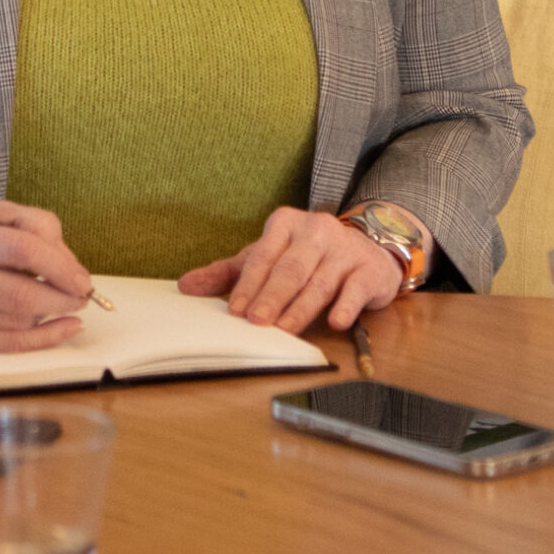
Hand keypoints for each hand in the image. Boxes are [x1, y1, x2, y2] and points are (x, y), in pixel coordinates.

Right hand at [0, 199, 91, 351]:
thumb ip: (36, 225)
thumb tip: (70, 266)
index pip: (21, 251)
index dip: (60, 267)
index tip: (82, 279)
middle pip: (22, 294)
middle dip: (63, 297)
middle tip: (82, 294)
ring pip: (19, 321)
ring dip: (52, 313)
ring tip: (63, 301)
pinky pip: (8, 344)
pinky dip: (44, 339)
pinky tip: (63, 327)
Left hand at [177, 206, 401, 332]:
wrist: (366, 250)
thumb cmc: (307, 256)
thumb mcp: (267, 257)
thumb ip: (229, 273)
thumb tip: (185, 286)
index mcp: (285, 224)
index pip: (263, 256)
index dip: (248, 284)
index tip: (235, 310)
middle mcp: (316, 231)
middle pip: (290, 268)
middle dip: (271, 296)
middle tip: (256, 322)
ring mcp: (345, 249)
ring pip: (319, 282)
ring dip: (301, 308)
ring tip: (285, 330)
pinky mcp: (368, 270)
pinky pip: (355, 290)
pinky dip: (345, 306)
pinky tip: (335, 322)